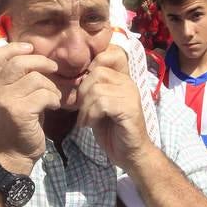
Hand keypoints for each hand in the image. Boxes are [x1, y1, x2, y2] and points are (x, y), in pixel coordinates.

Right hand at [0, 43, 60, 170]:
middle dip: (42, 62)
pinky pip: (44, 95)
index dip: (15, 47)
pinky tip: (53, 106)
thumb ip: (19, 77)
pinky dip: (53, 99)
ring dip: (51, 87)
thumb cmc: (19, 121)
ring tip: (53, 96)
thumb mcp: (14, 95)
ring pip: (36, 79)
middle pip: (20, 63)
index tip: (31, 48)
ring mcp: (5, 101)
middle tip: (53, 68)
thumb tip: (38, 56)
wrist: (14, 152)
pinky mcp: (19, 112)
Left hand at [76, 46, 152, 169]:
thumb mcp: (98, 104)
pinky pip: (102, 103)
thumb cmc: (112, 129)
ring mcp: (131, 94)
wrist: (129, 153)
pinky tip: (91, 124)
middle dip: (83, 92)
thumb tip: (76, 76)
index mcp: (122, 78)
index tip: (85, 87)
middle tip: (83, 109)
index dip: (93, 64)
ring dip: (85, 107)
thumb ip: (92, 87)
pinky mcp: (129, 109)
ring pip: (97, 89)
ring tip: (86, 120)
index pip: (111, 53)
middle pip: (97, 72)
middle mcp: (129, 82)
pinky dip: (90, 115)